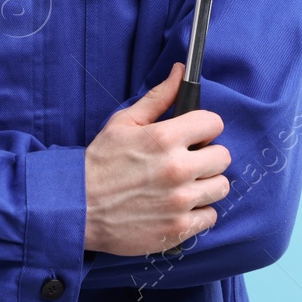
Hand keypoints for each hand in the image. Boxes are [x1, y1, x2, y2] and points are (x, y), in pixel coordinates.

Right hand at [83, 62, 231, 256]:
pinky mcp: (178, 229)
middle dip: (208, 156)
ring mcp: (180, 201)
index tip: (195, 135)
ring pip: (221, 186)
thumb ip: (158, 97)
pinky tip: (179, 207)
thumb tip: (180, 72)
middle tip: (189, 161)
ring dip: (206, 185)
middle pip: (223, 156)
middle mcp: (178, 169)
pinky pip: (211, 216)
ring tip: (185, 185)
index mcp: (165, 138)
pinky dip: (199, 212)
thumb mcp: (124, 122)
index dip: (205, 127)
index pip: (214, 123)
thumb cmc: (101, 163)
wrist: (78, 208)